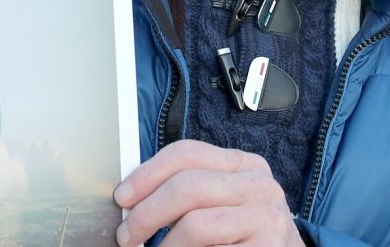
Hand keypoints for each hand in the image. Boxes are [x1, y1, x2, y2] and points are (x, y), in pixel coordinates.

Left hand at [113, 140, 304, 246]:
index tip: (123, 196)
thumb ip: (188, 192)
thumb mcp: (222, 202)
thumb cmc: (243, 236)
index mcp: (244, 165)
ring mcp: (267, 217)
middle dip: (146, 213)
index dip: (147, 174)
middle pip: (187, 186)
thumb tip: (133, 196)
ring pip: (195, 225)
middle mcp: (259, 185)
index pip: (188, 153)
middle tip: (127, 236)